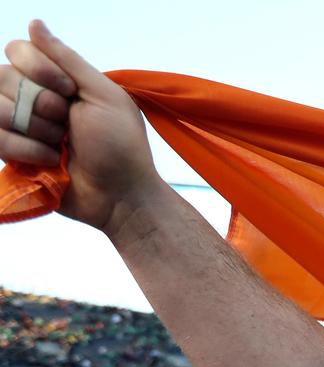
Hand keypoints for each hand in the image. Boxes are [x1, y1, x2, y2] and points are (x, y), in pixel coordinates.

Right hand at [1, 20, 162, 229]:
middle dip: (40, 104)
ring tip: (61, 145)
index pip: (18, 51)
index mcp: (58, 80)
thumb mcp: (103, 95)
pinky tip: (50, 161)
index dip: (38, 69)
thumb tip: (34, 22)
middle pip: (2, 77)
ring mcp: (19, 126)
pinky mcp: (12, 153)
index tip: (68, 90)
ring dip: (34, 129)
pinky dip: (25, 150)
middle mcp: (33, 97)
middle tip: (67, 125)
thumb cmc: (121, 145)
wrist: (120, 195)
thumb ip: (67, 59)